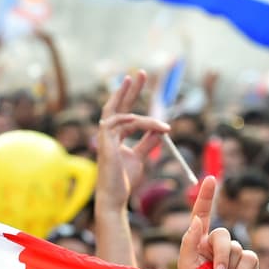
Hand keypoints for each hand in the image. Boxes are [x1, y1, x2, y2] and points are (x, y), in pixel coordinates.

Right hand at [96, 71, 165, 205]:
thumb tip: (160, 130)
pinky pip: (124, 123)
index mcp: (114, 135)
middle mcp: (107, 133)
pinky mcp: (107, 142)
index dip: (131, 95)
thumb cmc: (125, 179)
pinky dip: (140, 122)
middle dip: (130, 88)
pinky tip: (155, 127)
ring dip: (147, 119)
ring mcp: (105, 137)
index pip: (123, 110)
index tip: (140, 80)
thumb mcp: (141, 157)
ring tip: (163, 126)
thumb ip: (148, 142)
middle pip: (117, 104)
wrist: (116, 196)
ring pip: (126, 116)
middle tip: (141, 72)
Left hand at [177, 176, 257, 268]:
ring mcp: (235, 255)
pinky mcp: (250, 266)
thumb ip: (189, 243)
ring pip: (238, 249)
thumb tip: (196, 221)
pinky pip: (250, 259)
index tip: (210, 179)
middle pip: (223, 235)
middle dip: (221, 254)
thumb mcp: (186, 267)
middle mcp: (218, 245)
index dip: (205, 197)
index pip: (202, 214)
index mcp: (199, 242)